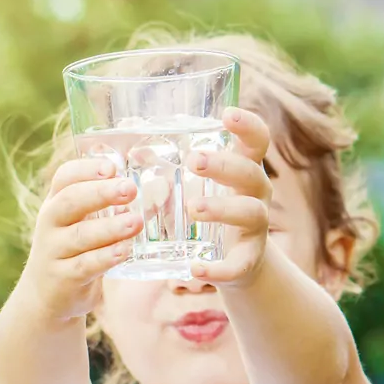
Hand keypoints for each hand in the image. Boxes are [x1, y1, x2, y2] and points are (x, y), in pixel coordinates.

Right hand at [18, 159, 142, 320]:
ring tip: (135, 222)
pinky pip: (85, 265)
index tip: (111, 167)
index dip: (86, 169)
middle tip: (130, 189)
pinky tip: (124, 251)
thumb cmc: (72, 252)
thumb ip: (106, 207)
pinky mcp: (62, 278)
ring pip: (80, 235)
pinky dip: (105, 257)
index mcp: (56, 203)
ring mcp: (53, 252)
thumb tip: (155, 190)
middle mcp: (50, 224)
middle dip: (101, 192)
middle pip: (70, 200)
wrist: (45, 297)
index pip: (64, 178)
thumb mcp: (80, 224)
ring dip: (110, 227)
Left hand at [185, 107, 272, 286]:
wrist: (234, 264)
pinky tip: (196, 269)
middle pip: (250, 173)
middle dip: (224, 165)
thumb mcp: (193, 187)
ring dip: (222, 209)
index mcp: (243, 170)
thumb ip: (167, 164)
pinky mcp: (248, 260)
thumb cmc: (208, 213)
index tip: (227, 115)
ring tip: (194, 209)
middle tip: (193, 161)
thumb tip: (127, 133)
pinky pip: (239, 264)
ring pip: (250, 213)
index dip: (248, 126)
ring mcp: (255, 228)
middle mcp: (256, 194)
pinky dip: (218, 268)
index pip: (256, 141)